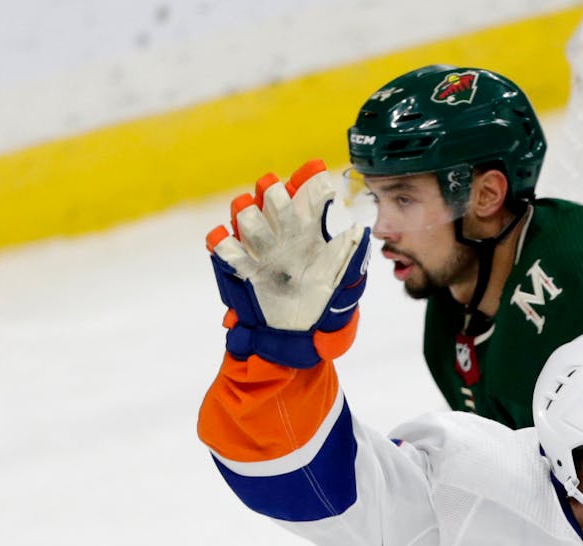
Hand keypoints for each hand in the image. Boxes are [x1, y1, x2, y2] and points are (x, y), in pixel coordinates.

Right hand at [207, 160, 371, 368]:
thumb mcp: (343, 282)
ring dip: (248, 214)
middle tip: (277, 192)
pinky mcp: (241, 269)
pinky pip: (225, 250)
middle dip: (274, 193)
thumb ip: (351, 257)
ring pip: (245, 215)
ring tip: (252, 218)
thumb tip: (360, 230)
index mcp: (310, 232)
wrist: (297, 338)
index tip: (316, 171)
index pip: (309, 197)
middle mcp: (283, 234)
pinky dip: (223, 243)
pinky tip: (224, 240)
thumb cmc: (324, 306)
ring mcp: (259, 248)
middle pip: (272, 198)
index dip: (310, 181)